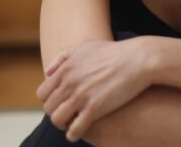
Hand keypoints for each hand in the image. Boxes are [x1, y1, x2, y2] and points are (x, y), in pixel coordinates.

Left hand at [36, 38, 154, 141]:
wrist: (138, 59)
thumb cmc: (115, 52)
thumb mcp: (86, 47)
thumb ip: (64, 56)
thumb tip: (47, 72)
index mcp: (65, 69)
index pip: (42, 93)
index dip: (49, 101)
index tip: (59, 104)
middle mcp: (69, 82)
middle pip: (48, 108)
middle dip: (55, 113)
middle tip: (66, 116)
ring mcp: (80, 96)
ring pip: (57, 120)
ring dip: (63, 125)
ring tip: (71, 125)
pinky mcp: (94, 109)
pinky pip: (74, 129)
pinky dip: (73, 134)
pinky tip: (79, 132)